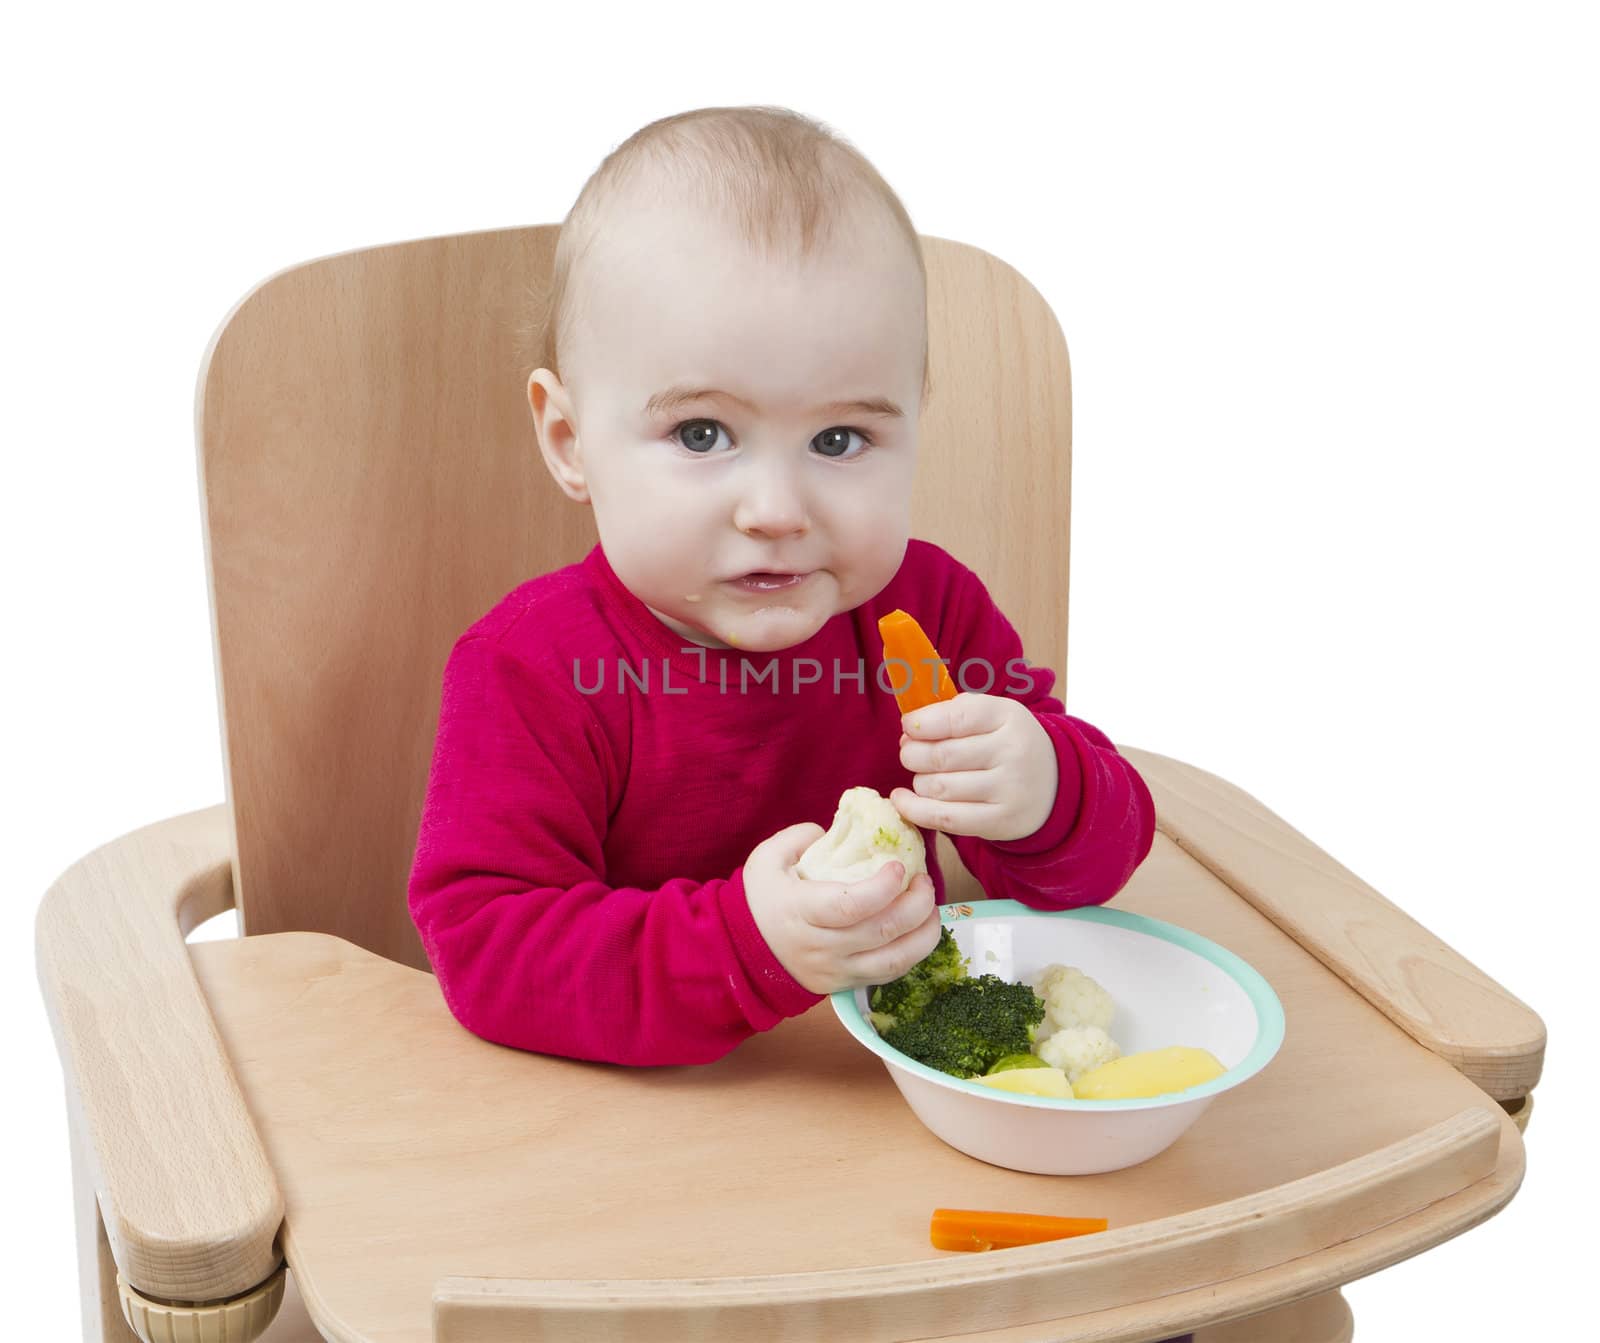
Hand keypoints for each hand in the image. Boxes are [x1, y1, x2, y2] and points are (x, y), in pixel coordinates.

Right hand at [742, 823, 941, 994]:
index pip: (849, 905)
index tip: (899, 866)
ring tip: (930, 908)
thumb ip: (800, 837)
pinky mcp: (846, 984)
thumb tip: (837, 831)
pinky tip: (919, 931)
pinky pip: (889, 975)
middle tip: (924, 881)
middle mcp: (821, 946)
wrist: (742, 952)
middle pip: (881, 931)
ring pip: (894, 961)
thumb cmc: (760, 899)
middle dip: (916, 905)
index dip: (882, 887)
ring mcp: (836, 970)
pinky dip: (913, 954)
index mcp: (801, 911)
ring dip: (924, 934)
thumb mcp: (767, 858)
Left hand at [890, 692, 1058, 842]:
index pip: (956, 717)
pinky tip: (901, 799)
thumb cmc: (1009, 746)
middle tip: (909, 753)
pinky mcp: (1000, 821)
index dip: (922, 723)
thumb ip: (956, 712)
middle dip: (912, 754)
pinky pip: (944, 818)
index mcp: (1008, 716)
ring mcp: (1008, 789)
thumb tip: (912, 727)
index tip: (908, 727)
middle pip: (941, 755)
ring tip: (922, 776)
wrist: (1053, 787)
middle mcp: (1012, 752)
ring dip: (919, 781)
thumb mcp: (995, 716)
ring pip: (939, 787)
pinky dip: (914, 809)